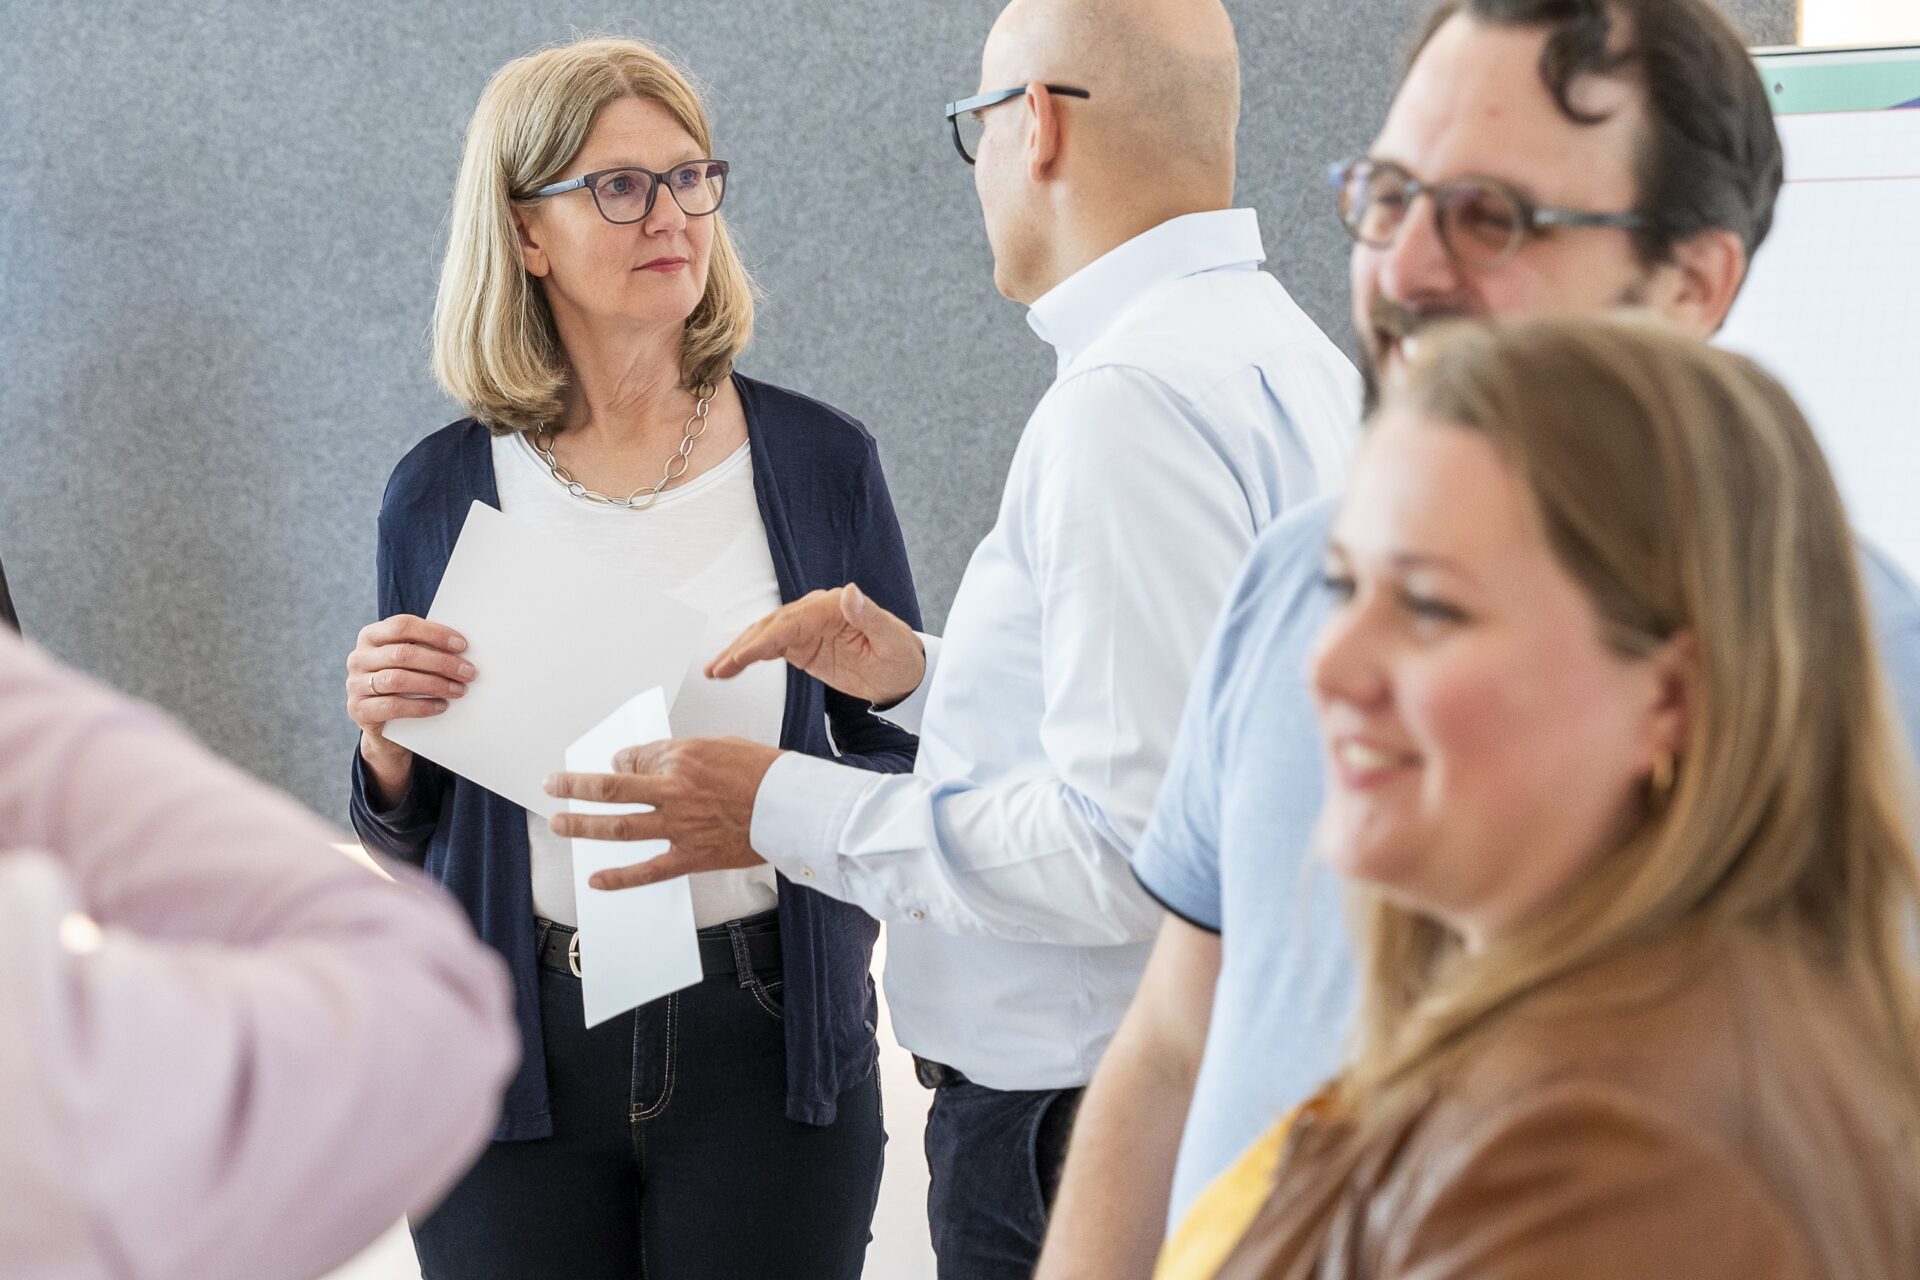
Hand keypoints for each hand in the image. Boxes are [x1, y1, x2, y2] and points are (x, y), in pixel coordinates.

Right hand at [346, 614, 473, 761]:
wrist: (386, 726)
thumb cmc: (405, 684)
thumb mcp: (411, 663)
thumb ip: (426, 649)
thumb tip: (463, 649)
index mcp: (371, 636)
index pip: (402, 625)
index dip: (434, 633)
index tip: (462, 645)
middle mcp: (358, 657)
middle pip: (402, 654)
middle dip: (441, 662)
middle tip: (468, 672)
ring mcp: (355, 684)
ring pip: (397, 679)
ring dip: (434, 684)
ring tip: (459, 690)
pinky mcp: (358, 709)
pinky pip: (393, 706)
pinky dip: (421, 706)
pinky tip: (441, 706)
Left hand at [544, 737, 783, 889]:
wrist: (793, 807)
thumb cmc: (765, 773)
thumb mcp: (720, 746)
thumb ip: (681, 755)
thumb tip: (651, 761)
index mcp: (682, 757)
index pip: (634, 759)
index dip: (619, 762)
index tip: (615, 766)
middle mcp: (674, 789)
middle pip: (611, 788)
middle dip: (575, 786)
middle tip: (553, 786)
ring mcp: (679, 825)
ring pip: (619, 826)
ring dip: (583, 825)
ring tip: (558, 824)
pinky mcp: (691, 855)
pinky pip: (648, 870)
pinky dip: (619, 878)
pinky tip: (596, 880)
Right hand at [706, 583, 923, 705]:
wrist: (904, 675)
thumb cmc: (901, 656)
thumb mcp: (890, 638)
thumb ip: (867, 615)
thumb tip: (849, 591)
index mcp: (831, 607)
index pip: (789, 623)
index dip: (763, 640)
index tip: (742, 657)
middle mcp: (813, 613)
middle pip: (769, 628)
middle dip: (741, 649)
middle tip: (717, 669)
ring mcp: (805, 630)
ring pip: (763, 638)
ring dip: (738, 654)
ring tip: (713, 672)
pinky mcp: (802, 647)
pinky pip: (768, 650)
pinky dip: (747, 658)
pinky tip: (729, 669)